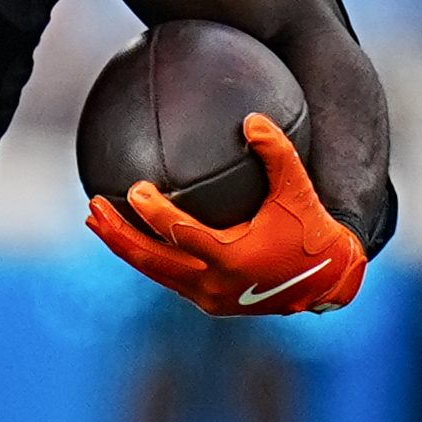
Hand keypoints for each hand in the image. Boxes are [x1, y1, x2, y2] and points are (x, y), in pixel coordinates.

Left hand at [85, 116, 367, 318]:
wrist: (328, 281)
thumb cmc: (311, 230)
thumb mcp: (299, 190)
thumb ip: (278, 153)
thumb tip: (251, 118)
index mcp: (232, 258)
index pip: (180, 235)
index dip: (154, 213)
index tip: (134, 189)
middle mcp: (214, 284)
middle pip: (150, 260)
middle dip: (117, 234)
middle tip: (93, 207)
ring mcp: (208, 297)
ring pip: (153, 272)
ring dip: (123, 247)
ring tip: (97, 220)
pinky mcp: (208, 302)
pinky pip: (167, 276)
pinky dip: (146, 256)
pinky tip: (128, 234)